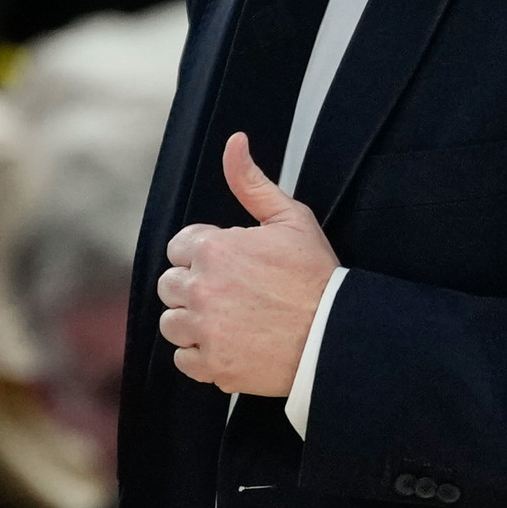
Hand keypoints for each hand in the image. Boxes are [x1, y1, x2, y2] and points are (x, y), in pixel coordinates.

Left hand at [155, 134, 337, 395]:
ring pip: (171, 322)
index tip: (230, 264)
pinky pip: (183, 359)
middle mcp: (200, 288)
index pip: (179, 247)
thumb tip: (235, 142)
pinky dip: (200, 356)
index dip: (204, 254)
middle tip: (231, 293)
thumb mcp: (289, 218)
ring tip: (228, 320)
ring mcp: (204, 330)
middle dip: (194, 286)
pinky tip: (228, 345)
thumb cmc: (315, 277)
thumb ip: (251, 181)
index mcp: (213, 248)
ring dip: (192, 321)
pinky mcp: (213, 365)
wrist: (336, 334)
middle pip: (169, 285)